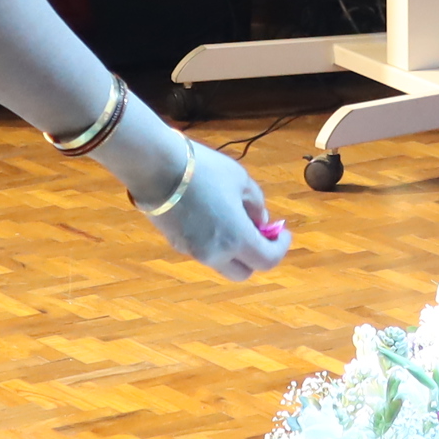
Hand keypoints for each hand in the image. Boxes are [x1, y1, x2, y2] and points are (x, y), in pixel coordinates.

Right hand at [118, 130, 287, 281]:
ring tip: (232, 220)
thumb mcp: (241, 180)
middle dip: (254, 256)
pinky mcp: (175, 244)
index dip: (280, 248)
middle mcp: (215, 254)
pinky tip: (209, 217)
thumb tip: (260, 221)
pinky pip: (202, 251)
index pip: (268, 261)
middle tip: (258, 233)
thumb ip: (256, 205)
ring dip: (233, 250)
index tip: (282, 232)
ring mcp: (193, 252)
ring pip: (221, 263)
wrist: (156, 166)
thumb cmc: (205, 169)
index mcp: (237, 239)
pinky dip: (212, 242)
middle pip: (243, 272)